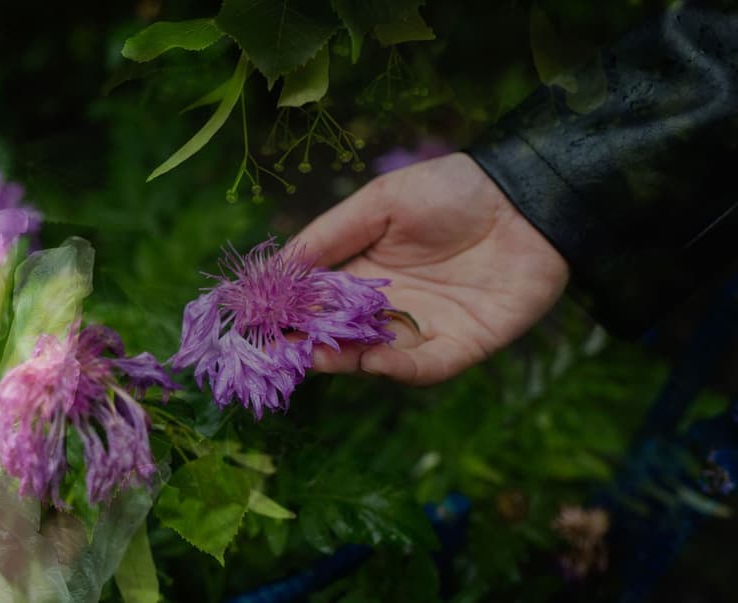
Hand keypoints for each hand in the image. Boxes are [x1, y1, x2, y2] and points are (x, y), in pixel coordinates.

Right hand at [292, 152, 569, 384]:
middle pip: (339, 336)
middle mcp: (388, 307)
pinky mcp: (462, 345)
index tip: (256, 320)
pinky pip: (424, 368)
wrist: (526, 195)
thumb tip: (273, 270)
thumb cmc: (451, 190)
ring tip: (315, 355)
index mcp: (363, 272)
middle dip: (307, 343)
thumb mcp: (379, 202)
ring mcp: (424, 329)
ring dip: (344, 360)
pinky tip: (373, 359)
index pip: (315, 302)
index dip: (287, 312)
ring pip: (374, 358)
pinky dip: (398, 369)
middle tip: (278, 347)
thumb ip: (328, 236)